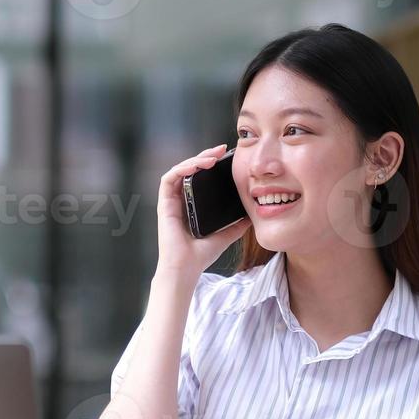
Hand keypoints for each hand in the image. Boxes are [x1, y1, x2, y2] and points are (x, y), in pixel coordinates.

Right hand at [154, 143, 251, 276]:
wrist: (187, 268)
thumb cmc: (202, 255)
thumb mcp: (227, 235)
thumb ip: (237, 224)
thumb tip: (253, 214)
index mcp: (192, 204)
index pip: (200, 176)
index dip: (211, 163)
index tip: (227, 156)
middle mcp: (180, 200)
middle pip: (190, 169)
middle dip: (206, 155)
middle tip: (222, 149)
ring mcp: (170, 201)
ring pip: (179, 170)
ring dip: (195, 159)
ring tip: (212, 157)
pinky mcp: (164, 204)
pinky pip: (169, 179)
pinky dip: (182, 169)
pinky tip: (196, 166)